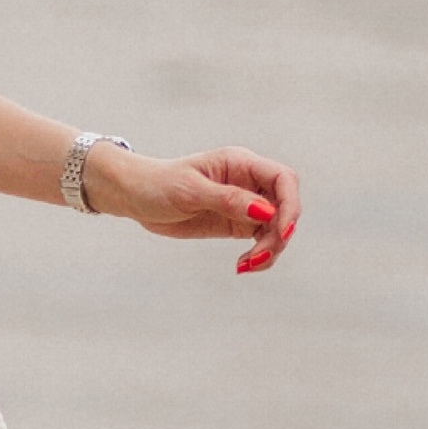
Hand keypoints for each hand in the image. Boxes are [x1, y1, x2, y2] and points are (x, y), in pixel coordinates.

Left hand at [84, 142, 298, 274]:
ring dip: (270, 250)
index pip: (283, 179)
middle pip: (285, 206)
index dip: (290, 204)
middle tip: (257, 257)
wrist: (137, 196)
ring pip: (276, 227)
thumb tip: (266, 211)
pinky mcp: (237, 223)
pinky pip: (261, 240)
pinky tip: (242, 266)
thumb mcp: (190, 191)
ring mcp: (245, 203)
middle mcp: (248, 182)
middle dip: (279, 234)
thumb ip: (228, 199)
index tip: (281, 231)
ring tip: (246, 266)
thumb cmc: (159, 184)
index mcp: (240, 163)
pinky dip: (259, 256)